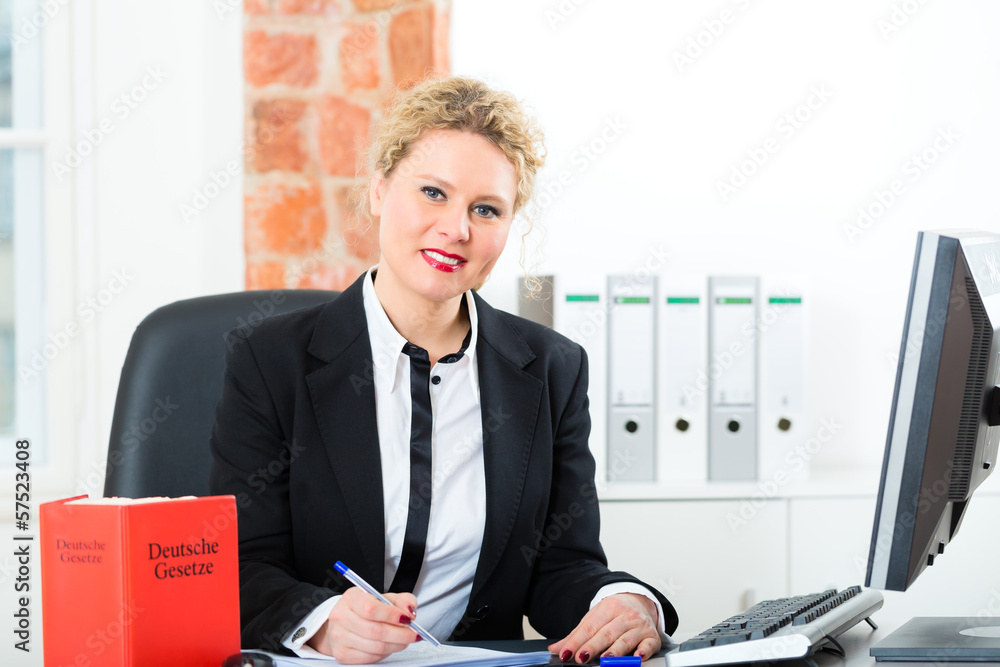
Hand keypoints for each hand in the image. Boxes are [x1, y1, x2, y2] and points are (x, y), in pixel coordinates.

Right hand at [307, 587, 421, 662]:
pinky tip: (390, 646)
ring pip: (375, 647)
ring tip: (404, 640)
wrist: (347, 622)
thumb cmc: (369, 608)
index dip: (392, 615)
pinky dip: (385, 654)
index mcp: (351, 597)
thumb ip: (403, 600)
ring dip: (396, 645)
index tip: (408, 619)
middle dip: (400, 634)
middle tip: (413, 634)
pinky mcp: (341, 654)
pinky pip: (370, 658)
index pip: (371, 608)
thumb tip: (410, 612)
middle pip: (375, 631)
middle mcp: (340, 616)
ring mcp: (339, 637)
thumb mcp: (386, 598)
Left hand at [547, 593, 660, 662]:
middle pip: (606, 633)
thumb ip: (576, 635)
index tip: (567, 654)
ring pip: (626, 639)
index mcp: (607, 608)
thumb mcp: (594, 618)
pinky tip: (638, 657)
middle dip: (593, 646)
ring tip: (606, 660)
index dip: (577, 642)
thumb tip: (555, 649)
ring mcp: (639, 625)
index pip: (589, 627)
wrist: (639, 600)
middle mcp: (624, 615)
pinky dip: (644, 651)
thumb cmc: (614, 613)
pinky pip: (649, 644)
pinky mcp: (652, 636)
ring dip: (616, 651)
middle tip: (582, 658)